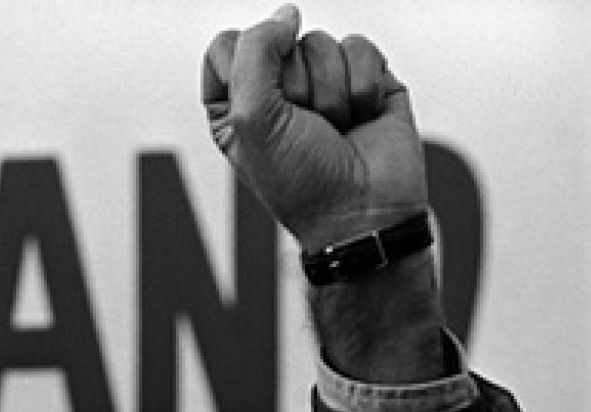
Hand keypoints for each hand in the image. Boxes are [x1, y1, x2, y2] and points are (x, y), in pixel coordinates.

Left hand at [202, 4, 426, 250]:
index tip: (260, 111)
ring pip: (320, 43)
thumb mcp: (252, 119)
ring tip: (335, 130)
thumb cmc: (300, 179)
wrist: (364, 212)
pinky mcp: (365, 79)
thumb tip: (287, 14)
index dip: (244, 69)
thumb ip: (255, 53)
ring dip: (329, 94)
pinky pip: (360, 48)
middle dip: (294, 88)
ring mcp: (322, 82)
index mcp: (233, 105)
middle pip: (277, 41)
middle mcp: (276, 91)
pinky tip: (362, 119)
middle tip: (305, 130)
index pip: (225, 47)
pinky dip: (361, 88)